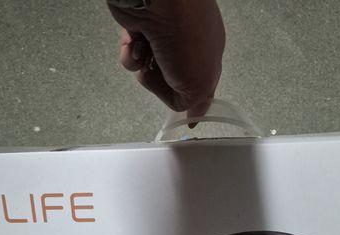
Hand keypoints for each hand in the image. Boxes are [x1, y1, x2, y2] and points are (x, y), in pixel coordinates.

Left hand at [108, 0, 225, 114]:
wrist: (158, 0)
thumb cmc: (186, 36)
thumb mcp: (200, 85)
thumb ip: (194, 104)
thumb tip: (192, 114)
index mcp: (209, 55)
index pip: (200, 86)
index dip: (191, 100)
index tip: (187, 119)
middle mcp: (187, 45)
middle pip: (171, 82)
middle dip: (164, 84)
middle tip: (167, 75)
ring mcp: (162, 37)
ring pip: (148, 72)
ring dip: (144, 70)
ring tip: (148, 55)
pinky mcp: (140, 30)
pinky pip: (131, 56)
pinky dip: (130, 56)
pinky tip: (136, 45)